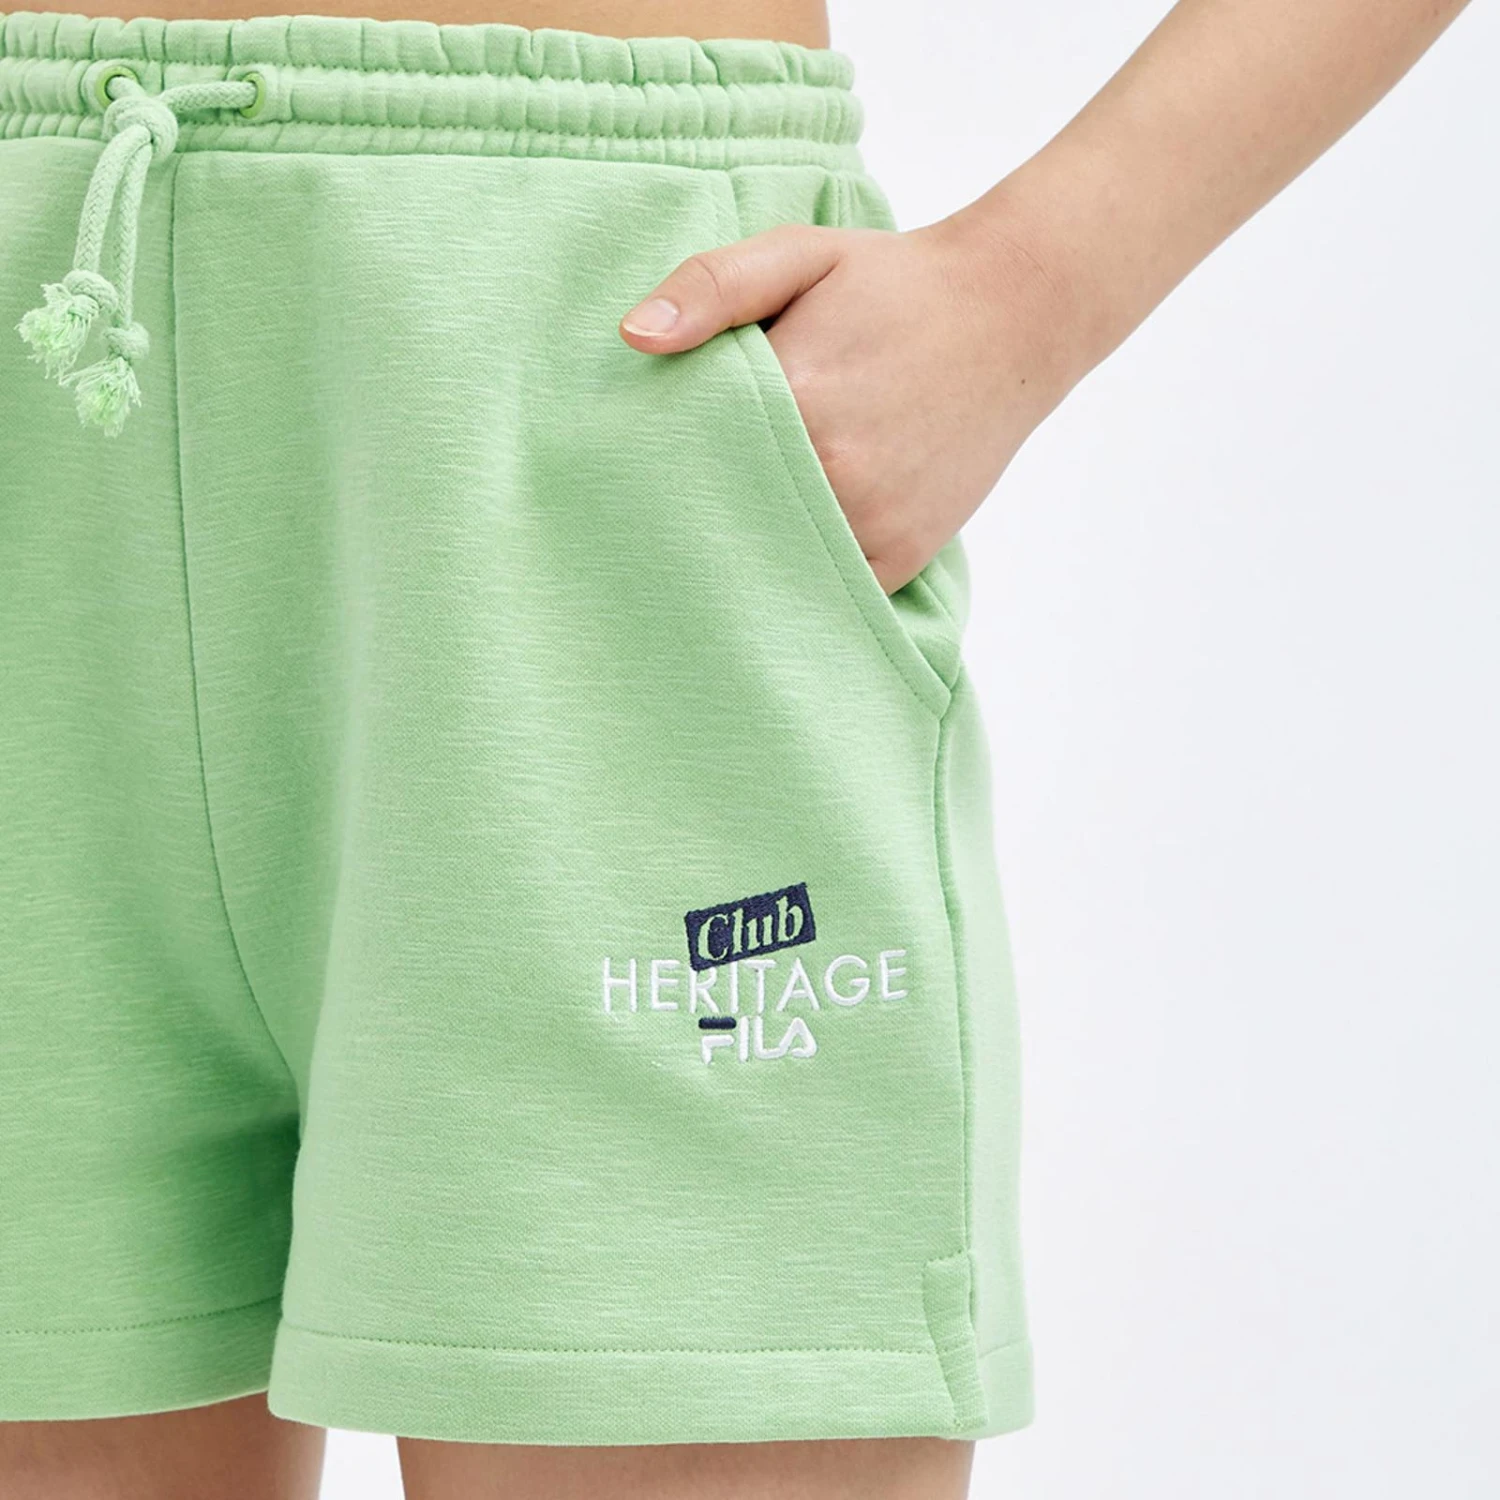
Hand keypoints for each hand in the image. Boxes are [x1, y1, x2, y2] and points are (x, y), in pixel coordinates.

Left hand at [619, 207, 1085, 592]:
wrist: (1014, 315)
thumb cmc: (895, 284)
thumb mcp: (800, 254)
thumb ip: (712, 286)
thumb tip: (634, 338)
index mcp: (797, 398)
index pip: (687, 451)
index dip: (657, 456)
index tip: (632, 461)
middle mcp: (835, 472)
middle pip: (724, 515)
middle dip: (693, 509)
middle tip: (653, 511)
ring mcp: (872, 523)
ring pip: (772, 560)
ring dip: (744, 550)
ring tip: (719, 530)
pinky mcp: (901, 557)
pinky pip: (826, 589)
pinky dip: (800, 576)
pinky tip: (780, 551)